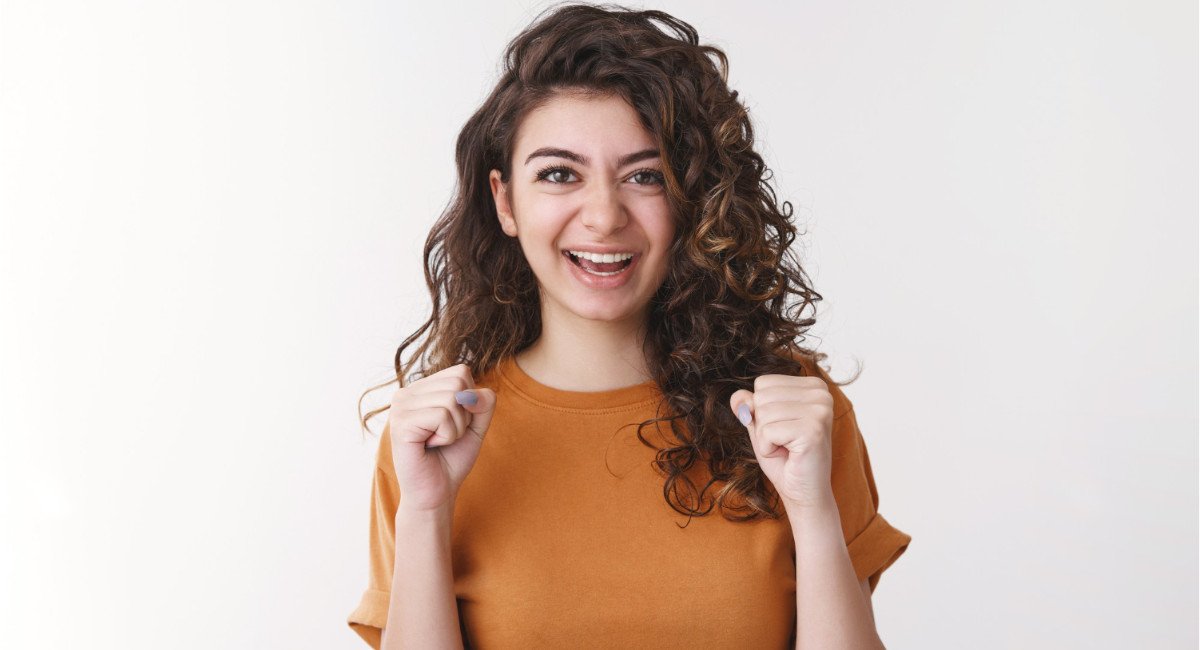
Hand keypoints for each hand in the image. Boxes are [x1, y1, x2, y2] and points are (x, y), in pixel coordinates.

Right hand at [387, 363, 496, 511]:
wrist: (437, 492)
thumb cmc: (452, 457)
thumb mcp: (476, 424)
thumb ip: (483, 401)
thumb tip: (471, 394)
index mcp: (420, 388)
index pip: (461, 372)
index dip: (470, 401)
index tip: (453, 424)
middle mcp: (406, 392)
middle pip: (458, 383)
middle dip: (464, 416)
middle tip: (445, 436)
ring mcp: (400, 406)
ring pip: (452, 400)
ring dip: (455, 428)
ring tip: (437, 442)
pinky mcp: (400, 423)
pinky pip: (442, 416)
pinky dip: (447, 436)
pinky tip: (429, 446)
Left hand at [729, 373, 835, 510]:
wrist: (803, 492)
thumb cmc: (784, 458)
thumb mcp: (760, 425)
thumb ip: (748, 405)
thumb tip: (737, 397)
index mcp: (813, 385)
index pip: (763, 383)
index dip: (762, 410)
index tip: (782, 428)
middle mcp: (821, 393)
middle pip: (761, 397)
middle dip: (763, 425)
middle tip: (784, 442)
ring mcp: (820, 410)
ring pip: (763, 413)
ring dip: (766, 438)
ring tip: (786, 448)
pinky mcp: (813, 430)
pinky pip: (767, 432)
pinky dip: (768, 448)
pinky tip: (789, 456)